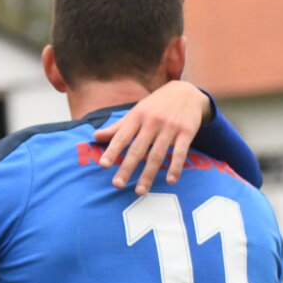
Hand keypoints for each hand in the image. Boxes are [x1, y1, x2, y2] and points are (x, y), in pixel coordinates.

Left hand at [92, 81, 210, 194]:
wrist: (187, 91)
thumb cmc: (156, 105)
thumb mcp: (136, 112)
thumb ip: (117, 127)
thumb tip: (95, 137)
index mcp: (137, 116)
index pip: (122, 136)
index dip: (112, 151)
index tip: (103, 165)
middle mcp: (152, 122)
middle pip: (138, 149)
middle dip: (127, 167)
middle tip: (117, 184)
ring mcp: (170, 127)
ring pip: (157, 154)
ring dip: (148, 174)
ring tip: (140, 191)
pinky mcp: (187, 131)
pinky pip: (180, 152)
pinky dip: (176, 167)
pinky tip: (171, 180)